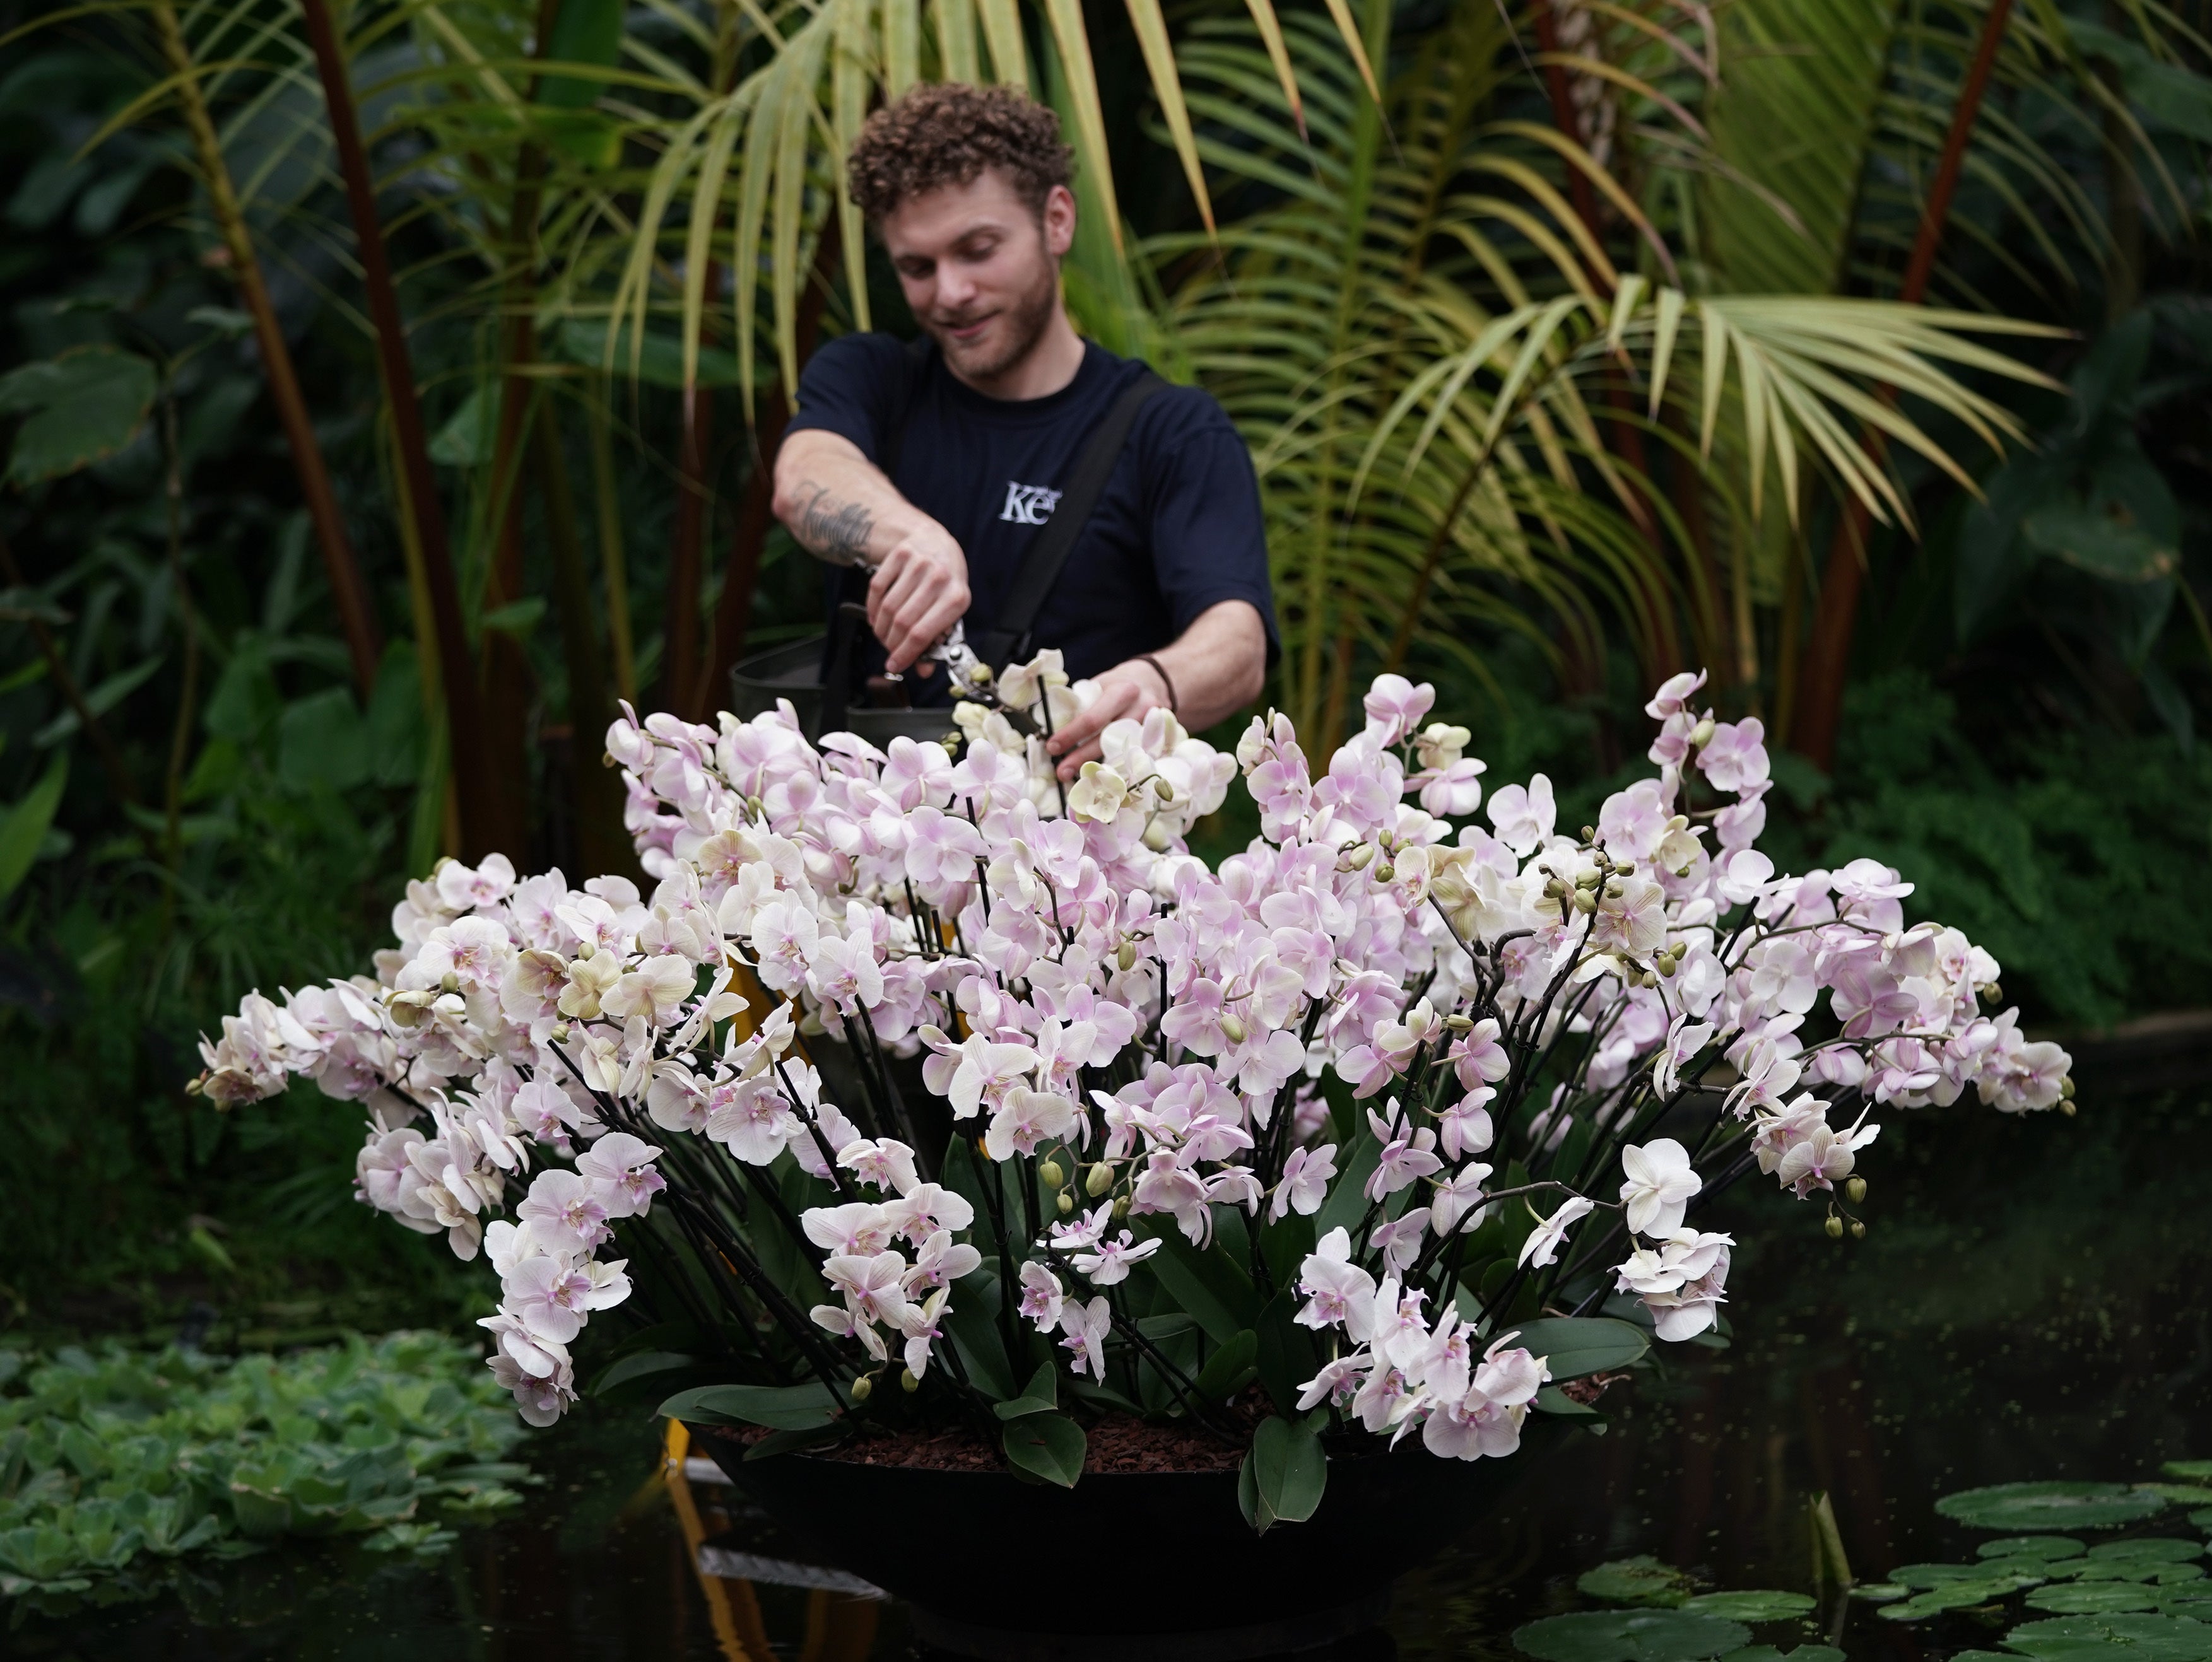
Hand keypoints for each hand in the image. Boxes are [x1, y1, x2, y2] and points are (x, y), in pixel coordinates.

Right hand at [868, 527, 968, 675]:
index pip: (924, 633)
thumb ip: (937, 639)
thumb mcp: (951, 609)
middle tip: (889, 651)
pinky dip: (873, 609)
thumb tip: (924, 670)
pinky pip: (877, 589)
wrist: (936, 542)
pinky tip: (877, 618)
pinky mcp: (899, 554)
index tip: (895, 665)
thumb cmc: (945, 582)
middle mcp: (938, 579)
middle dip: (892, 643)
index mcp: (957, 597)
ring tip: (883, 635)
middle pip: (903, 622)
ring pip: (888, 607)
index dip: (906, 654)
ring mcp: (918, 564)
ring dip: (881, 629)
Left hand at [1046, 658, 1171, 779]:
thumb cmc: (1119, 684)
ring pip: (1121, 754)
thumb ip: (1082, 703)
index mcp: (1122, 692)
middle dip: (1081, 759)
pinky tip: (1100, 777)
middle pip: (1107, 741)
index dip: (1070, 735)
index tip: (1052, 747)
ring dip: (1097, 768)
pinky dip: (1114, 769)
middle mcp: (1141, 710)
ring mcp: (1152, 728)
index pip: (1093, 718)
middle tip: (1061, 772)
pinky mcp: (1157, 741)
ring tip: (1077, 779)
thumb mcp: (1100, 684)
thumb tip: (1052, 726)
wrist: (1154, 682)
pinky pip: (1132, 759)